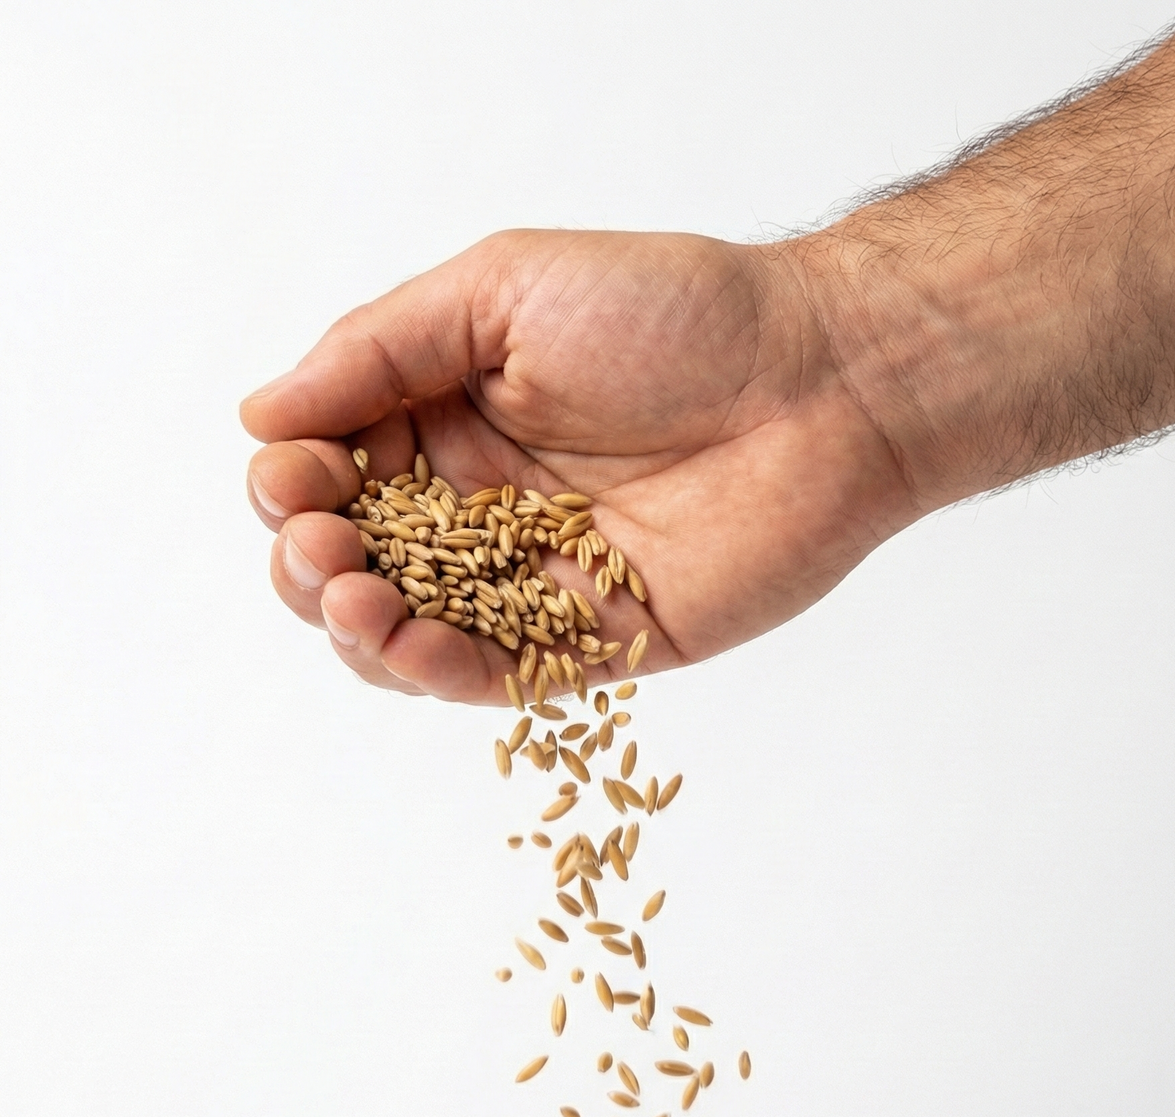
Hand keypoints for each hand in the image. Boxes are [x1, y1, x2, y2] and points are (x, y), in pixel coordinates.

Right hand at [240, 230, 915, 702]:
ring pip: (403, 633)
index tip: (292, 474)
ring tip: (346, 590)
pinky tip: (399, 639)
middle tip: (315, 543)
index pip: (331, 472)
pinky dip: (430, 670)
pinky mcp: (587, 644)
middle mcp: (478, 509)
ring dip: (350, 625)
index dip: (292, 483)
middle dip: (306, 561)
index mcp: (446, 420)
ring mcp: (529, 582)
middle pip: (350, 563)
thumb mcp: (502, 289)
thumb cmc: (673, 314)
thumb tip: (260, 415)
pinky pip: (489, 676)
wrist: (821, 382)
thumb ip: (379, 350)